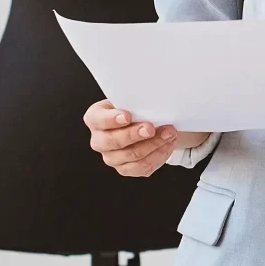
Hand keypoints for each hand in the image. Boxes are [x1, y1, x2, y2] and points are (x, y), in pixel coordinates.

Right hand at [85, 100, 204, 177]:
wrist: (141, 123)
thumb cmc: (133, 109)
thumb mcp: (130, 100)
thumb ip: (134, 100)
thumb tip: (150, 97)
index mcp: (95, 118)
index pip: (98, 120)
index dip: (112, 119)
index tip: (127, 116)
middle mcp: (99, 141)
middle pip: (113, 142)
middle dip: (135, 134)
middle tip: (151, 128)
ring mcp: (111, 157)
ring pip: (131, 156)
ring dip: (154, 144)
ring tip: (169, 133)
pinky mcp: (125, 169)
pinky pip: (142, 167)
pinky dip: (158, 155)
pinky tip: (167, 144)